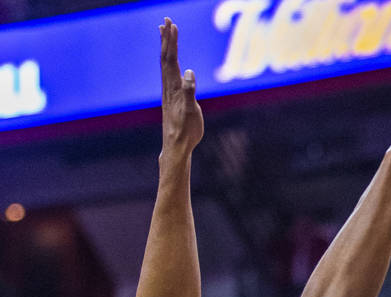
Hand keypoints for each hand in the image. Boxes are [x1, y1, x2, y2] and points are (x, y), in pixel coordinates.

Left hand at [160, 18, 203, 153]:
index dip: (171, 42)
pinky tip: (171, 62)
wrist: (176, 146)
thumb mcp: (192, 112)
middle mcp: (168, 87)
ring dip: (166, 48)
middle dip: (166, 39)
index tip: (172, 24)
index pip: (171, 59)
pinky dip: (169, 61)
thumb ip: (190, 92)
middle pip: (166, 58)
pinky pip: (169, 74)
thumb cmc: (186, 131)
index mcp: (174, 87)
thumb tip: (190, 72)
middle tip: (166, 21)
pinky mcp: (171, 98)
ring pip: (165, 65)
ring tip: (164, 34)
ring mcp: (169, 92)